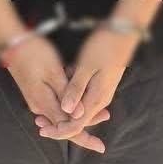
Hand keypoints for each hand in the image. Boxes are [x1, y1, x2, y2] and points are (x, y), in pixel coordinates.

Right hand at [2, 33, 111, 153]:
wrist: (13, 44)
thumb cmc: (34, 54)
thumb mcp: (53, 72)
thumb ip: (67, 94)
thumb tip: (80, 115)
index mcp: (44, 104)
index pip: (67, 129)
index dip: (85, 137)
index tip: (100, 146)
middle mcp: (40, 107)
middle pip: (66, 124)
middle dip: (86, 122)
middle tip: (107, 115)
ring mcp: (37, 100)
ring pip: (62, 113)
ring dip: (79, 109)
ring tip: (98, 102)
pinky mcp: (38, 93)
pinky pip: (56, 104)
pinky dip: (70, 100)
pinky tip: (80, 90)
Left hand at [32, 26, 139, 150]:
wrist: (123, 33)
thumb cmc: (104, 48)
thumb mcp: (86, 67)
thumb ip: (75, 89)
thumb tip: (65, 110)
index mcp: (96, 99)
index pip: (75, 125)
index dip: (58, 130)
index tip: (42, 129)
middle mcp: (100, 101)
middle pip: (77, 119)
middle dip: (59, 119)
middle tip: (38, 118)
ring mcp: (102, 92)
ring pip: (79, 106)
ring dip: (65, 101)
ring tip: (54, 84)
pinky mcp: (101, 84)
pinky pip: (83, 94)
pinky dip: (72, 90)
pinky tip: (68, 72)